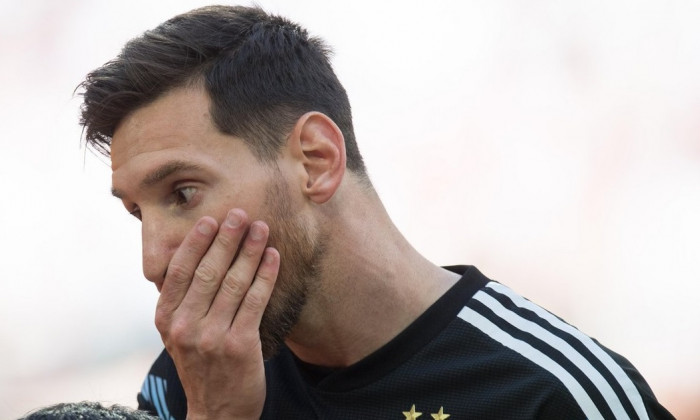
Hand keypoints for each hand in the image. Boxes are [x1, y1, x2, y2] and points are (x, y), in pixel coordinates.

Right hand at [154, 209, 279, 419]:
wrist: (216, 412)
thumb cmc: (201, 367)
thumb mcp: (177, 336)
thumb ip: (181, 303)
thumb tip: (193, 258)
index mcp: (165, 319)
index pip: (180, 271)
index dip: (196, 242)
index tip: (210, 219)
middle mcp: (184, 325)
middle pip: (208, 271)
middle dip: (226, 238)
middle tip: (241, 214)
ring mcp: (211, 336)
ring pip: (233, 282)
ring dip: (250, 250)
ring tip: (262, 228)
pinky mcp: (239, 345)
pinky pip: (255, 300)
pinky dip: (266, 275)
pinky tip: (274, 257)